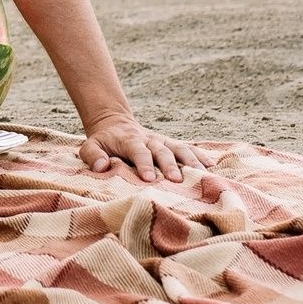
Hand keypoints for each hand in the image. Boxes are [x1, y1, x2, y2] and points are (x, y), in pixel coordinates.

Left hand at [80, 115, 209, 182]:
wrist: (115, 123)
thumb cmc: (103, 141)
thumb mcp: (91, 145)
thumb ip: (93, 155)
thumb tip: (101, 167)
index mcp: (130, 141)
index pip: (138, 152)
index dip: (144, 164)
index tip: (149, 178)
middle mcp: (149, 139)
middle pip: (162, 151)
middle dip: (170, 164)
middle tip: (176, 180)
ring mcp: (162, 141)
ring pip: (179, 148)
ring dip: (191, 160)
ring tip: (202, 173)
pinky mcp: (170, 143)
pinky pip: (188, 148)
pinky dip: (200, 155)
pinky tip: (212, 166)